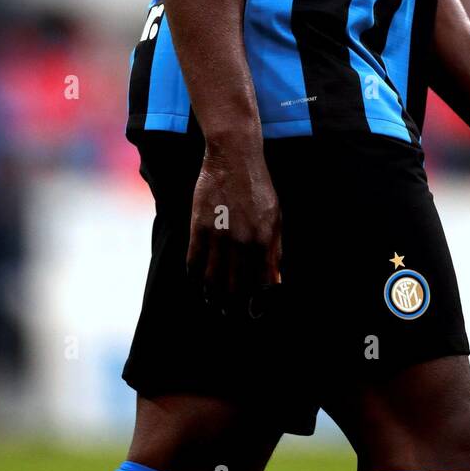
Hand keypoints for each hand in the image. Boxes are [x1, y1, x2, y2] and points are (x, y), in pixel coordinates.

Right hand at [186, 139, 281, 313]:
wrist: (235, 157)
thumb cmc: (259, 188)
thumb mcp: (276, 218)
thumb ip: (274, 251)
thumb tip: (275, 282)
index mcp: (263, 240)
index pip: (260, 284)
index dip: (256, 303)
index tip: (252, 312)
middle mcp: (241, 242)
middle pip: (234, 286)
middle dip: (232, 304)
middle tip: (228, 312)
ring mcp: (219, 235)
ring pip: (212, 278)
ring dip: (212, 295)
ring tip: (212, 302)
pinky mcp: (199, 226)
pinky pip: (193, 260)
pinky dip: (194, 275)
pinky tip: (196, 280)